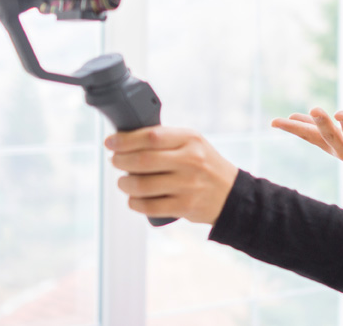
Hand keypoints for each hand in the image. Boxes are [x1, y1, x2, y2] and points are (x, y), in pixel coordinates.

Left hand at [105, 126, 239, 224]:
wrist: (232, 195)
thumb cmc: (204, 166)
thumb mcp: (192, 144)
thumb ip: (165, 139)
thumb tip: (125, 139)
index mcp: (190, 139)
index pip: (150, 136)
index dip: (125, 140)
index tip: (110, 142)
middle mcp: (190, 161)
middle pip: (142, 160)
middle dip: (120, 161)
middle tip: (115, 162)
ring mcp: (188, 185)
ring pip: (142, 185)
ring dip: (125, 184)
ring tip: (123, 182)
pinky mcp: (185, 206)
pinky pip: (149, 206)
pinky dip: (134, 203)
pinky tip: (133, 199)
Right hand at [270, 107, 342, 172]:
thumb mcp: (330, 139)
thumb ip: (312, 128)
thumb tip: (291, 116)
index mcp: (329, 145)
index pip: (308, 135)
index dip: (292, 128)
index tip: (274, 122)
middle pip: (330, 137)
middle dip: (323, 124)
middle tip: (314, 110)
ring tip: (340, 113)